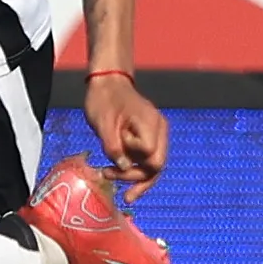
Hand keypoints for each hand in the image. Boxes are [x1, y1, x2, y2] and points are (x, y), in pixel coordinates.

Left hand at [83, 73, 167, 200]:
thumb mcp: (103, 123)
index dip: (132, 157)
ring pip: (154, 167)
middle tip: (107, 175)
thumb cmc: (103, 99)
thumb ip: (114, 146)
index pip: (149, 154)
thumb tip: (125, 167)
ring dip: (134, 177)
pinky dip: (136, 171)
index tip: (115, 147)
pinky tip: (123, 179)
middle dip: (134, 176)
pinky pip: (148, 160)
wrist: (107, 84)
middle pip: (156, 165)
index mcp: (150, 123)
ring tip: (110, 179)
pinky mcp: (150, 138)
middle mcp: (159, 130)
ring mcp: (157, 135)